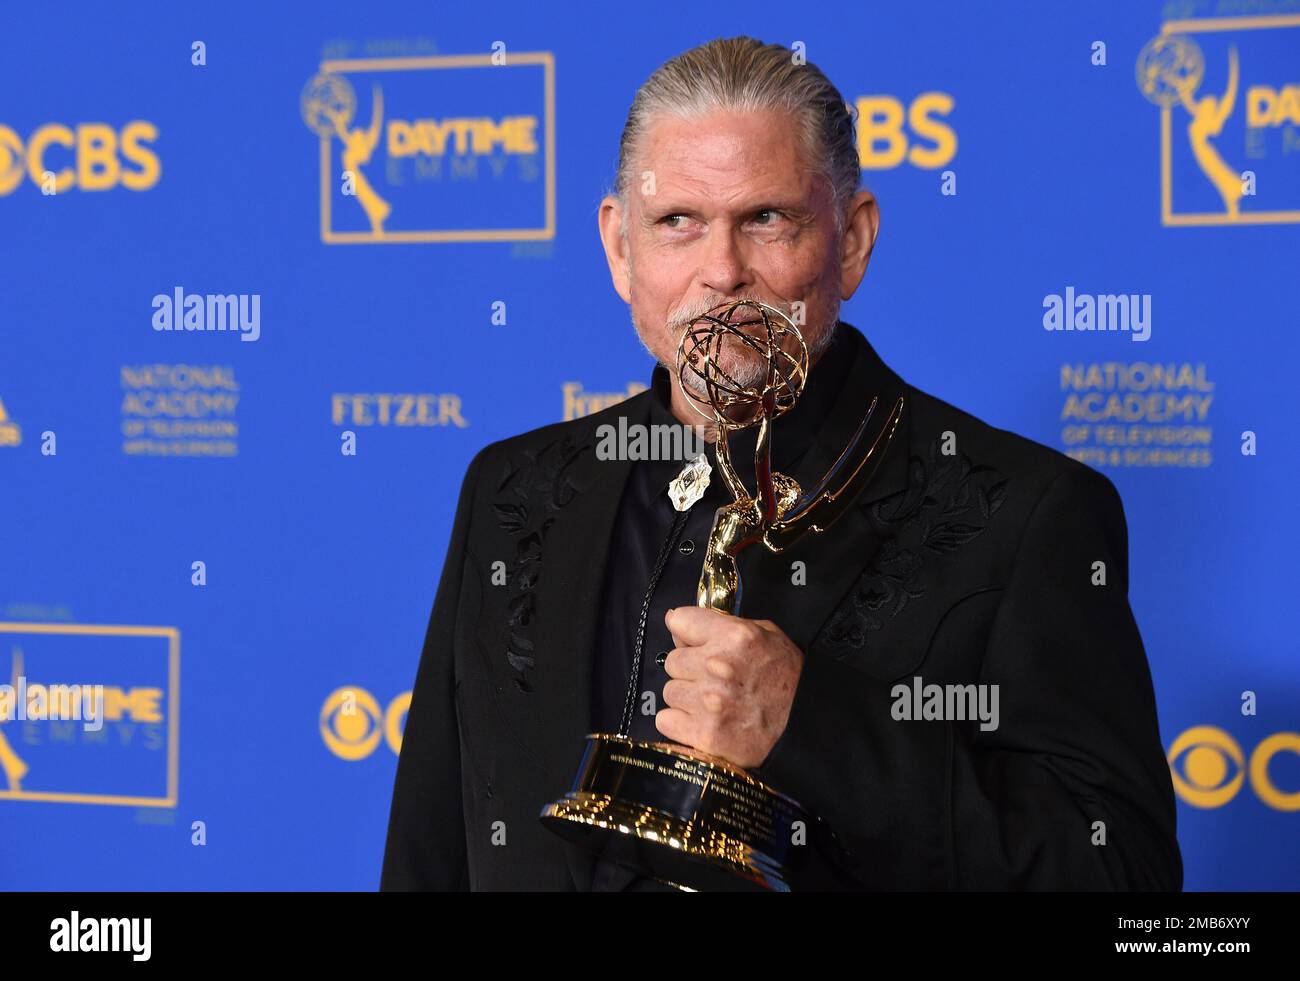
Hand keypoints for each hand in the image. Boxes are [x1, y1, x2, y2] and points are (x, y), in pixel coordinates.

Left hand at [655, 606, 803, 768]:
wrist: (806, 726)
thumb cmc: (788, 679)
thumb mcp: (766, 635)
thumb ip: (723, 624)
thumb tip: (677, 622)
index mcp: (734, 636)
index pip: (680, 620)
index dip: (685, 632)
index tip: (691, 641)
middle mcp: (717, 666)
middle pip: (672, 660)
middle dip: (689, 669)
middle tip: (711, 679)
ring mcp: (709, 702)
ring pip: (669, 691)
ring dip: (686, 698)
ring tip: (711, 703)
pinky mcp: (704, 734)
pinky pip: (665, 720)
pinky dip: (679, 723)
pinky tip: (701, 721)